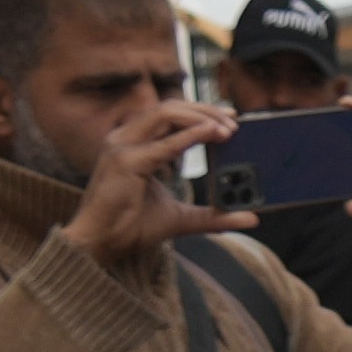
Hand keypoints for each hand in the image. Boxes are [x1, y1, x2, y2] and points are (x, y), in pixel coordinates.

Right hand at [61, 90, 219, 265]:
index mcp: (133, 142)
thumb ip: (213, 215)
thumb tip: (251, 217)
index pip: (168, 114)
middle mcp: (125, 137)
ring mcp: (123, 147)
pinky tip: (213, 133)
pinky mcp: (125, 162)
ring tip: (228, 128)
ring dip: (200, 118)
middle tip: (235, 120)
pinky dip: (191, 136)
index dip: (199, 110)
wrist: (99, 243)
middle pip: (169, 108)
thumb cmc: (131, 225)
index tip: (230, 115)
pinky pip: (164, 144)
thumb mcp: (181, 217)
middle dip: (204, 110)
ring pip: (165, 114)